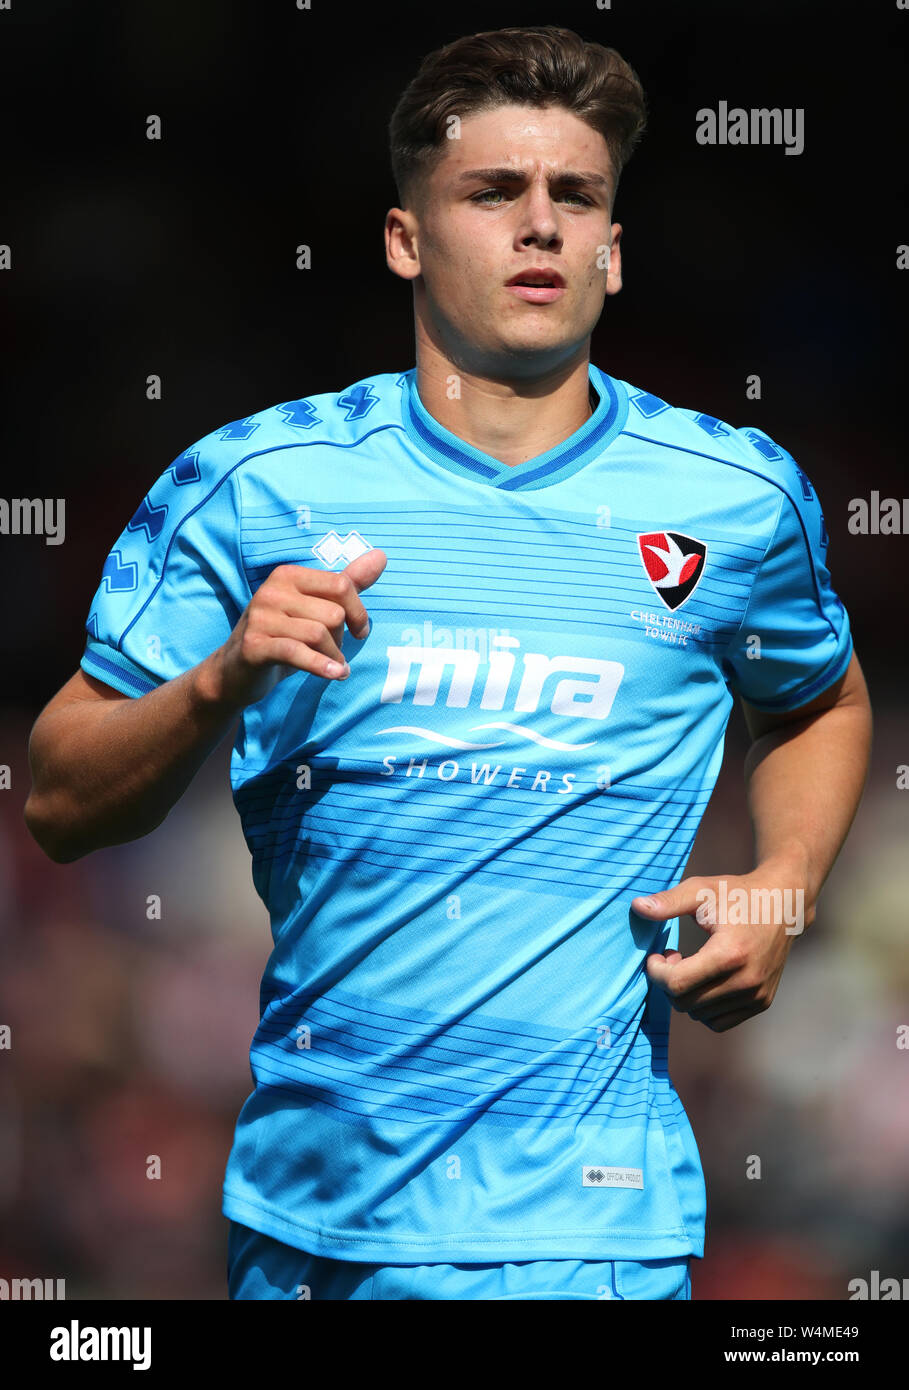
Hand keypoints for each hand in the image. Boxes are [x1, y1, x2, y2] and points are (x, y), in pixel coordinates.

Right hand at [201, 548, 387, 709]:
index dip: (359, 612)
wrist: (235, 672)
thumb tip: (381, 555)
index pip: (341, 585)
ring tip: (331, 666)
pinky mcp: (254, 646)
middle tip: (331, 652)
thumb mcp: (314, 608)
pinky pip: (298, 652)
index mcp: (288, 575)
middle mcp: (272, 590)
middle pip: (333, 613)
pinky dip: (321, 666)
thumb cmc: (282, 638)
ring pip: (320, 634)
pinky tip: (335, 675)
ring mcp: (260, 617)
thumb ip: (347, 583)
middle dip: (340, 638)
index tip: (359, 631)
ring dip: (333, 657)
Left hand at [631, 865, 812, 1031]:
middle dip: (669, 983)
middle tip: (673, 957)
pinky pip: (719, 1022)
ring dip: (686, 995)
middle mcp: (746, 980)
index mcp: (729, 954)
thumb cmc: (738, 894)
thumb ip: (668, 902)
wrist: (784, 904)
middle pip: (685, 1003)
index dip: (656, 971)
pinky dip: (704, 1008)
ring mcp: (756, 995)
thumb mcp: (702, 890)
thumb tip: (635, 908)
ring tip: (691, 966)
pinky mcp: (762, 1003)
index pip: (676, 984)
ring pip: (700, 1015)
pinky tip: (706, 981)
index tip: (657, 954)